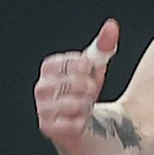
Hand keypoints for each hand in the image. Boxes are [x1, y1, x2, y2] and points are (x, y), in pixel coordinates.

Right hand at [32, 17, 117, 153]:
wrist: (85, 125)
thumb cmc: (86, 92)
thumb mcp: (96, 67)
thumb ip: (104, 45)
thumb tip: (112, 25)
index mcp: (49, 68)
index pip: (71, 62)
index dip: (86, 69)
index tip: (88, 73)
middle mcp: (41, 88)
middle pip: (75, 82)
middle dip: (89, 88)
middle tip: (89, 93)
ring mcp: (43, 109)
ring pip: (75, 103)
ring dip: (87, 106)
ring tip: (85, 107)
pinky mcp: (48, 128)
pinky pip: (73, 122)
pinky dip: (82, 122)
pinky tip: (81, 121)